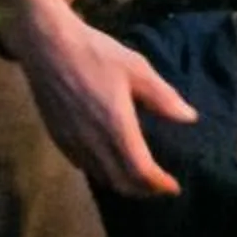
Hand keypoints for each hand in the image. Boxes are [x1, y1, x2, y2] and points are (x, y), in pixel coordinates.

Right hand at [6, 3, 198, 195]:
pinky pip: (82, 166)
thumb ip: (163, 97)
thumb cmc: (95, 54)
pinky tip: (110, 161)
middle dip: (143, 190)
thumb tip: (190, 118)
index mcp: (116, 127)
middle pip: (120, 182)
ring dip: (122, 183)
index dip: (158, 184)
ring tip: (139, 178)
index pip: (139, 172)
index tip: (173, 186)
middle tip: (160, 186)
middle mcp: (92, 142)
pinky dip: (101, 172)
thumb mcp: (137, 69)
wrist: (47, 46)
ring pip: (100, 176)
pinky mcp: (57, 137)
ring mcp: (71, 142)